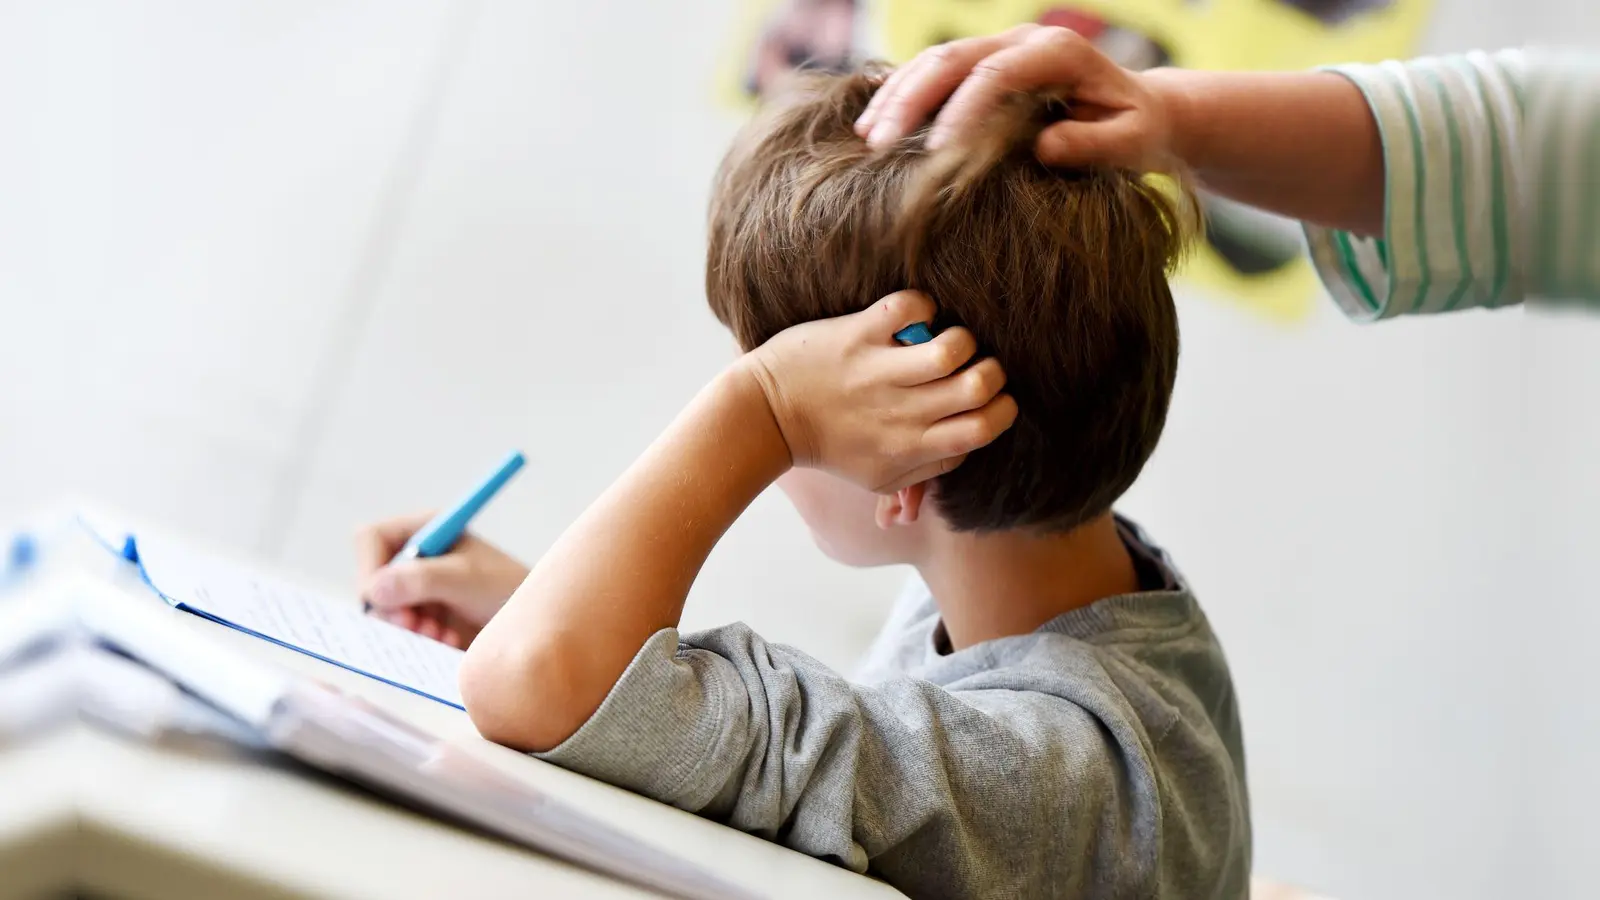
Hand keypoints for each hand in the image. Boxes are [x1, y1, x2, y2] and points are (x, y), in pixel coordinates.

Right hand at [354, 514, 529, 648]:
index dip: (370, 568)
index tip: (382, 599)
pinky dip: (416, 640)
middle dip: (389, 607)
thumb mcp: (467, 579)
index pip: (371, 539)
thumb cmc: (509, 590)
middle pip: (371, 579)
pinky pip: (398, 632)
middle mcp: (414, 558)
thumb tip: (374, 588)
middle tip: (415, 626)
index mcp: (424, 530)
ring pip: (381, 610)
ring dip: (404, 628)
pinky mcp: (422, 617)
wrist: (535, 624)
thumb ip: (422, 579)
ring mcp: (416, 589)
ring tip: (438, 635)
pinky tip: (446, 642)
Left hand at [742, 290, 1017, 493]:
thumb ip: (924, 474)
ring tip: (945, 339)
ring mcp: (879, 372)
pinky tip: (912, 317)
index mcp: (912, 447)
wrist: (766, 416)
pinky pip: (909, 308)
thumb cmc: (828, 445)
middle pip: (978, 388)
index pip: (983, 430)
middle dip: (991, 370)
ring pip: (952, 348)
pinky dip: (922, 305)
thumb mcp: (876, 477)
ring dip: (961, 338)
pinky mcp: (857, 335)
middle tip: (974, 365)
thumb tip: (963, 455)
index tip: (992, 396)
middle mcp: (901, 412)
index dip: (1001, 408)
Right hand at [854, 24, 1178, 172]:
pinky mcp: (981, 67)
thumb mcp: (1132, 143)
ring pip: (933, 61)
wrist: (1139, 111)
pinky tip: (871, 126)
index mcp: (1058, 52)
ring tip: (867, 138)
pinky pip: (931, 73)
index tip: (938, 154)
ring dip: (896, 97)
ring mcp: (998, 49)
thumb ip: (1093, 145)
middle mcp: (1022, 40)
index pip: (997, 73)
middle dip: (911, 99)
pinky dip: (899, 96)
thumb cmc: (1136, 132)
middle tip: (880, 146)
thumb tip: (1042, 148)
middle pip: (952, 58)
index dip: (962, 110)